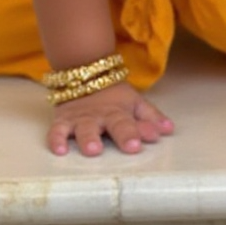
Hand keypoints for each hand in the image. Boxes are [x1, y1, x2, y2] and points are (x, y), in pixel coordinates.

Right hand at [47, 81, 173, 156]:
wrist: (83, 74)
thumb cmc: (113, 97)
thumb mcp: (134, 102)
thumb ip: (150, 117)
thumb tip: (169, 129)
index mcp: (122, 112)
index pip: (134, 121)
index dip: (143, 129)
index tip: (152, 137)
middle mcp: (103, 116)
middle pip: (115, 124)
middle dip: (124, 134)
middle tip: (132, 146)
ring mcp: (82, 119)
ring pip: (85, 129)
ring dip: (90, 138)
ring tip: (94, 150)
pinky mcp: (62, 121)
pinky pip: (56, 130)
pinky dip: (56, 139)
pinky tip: (59, 150)